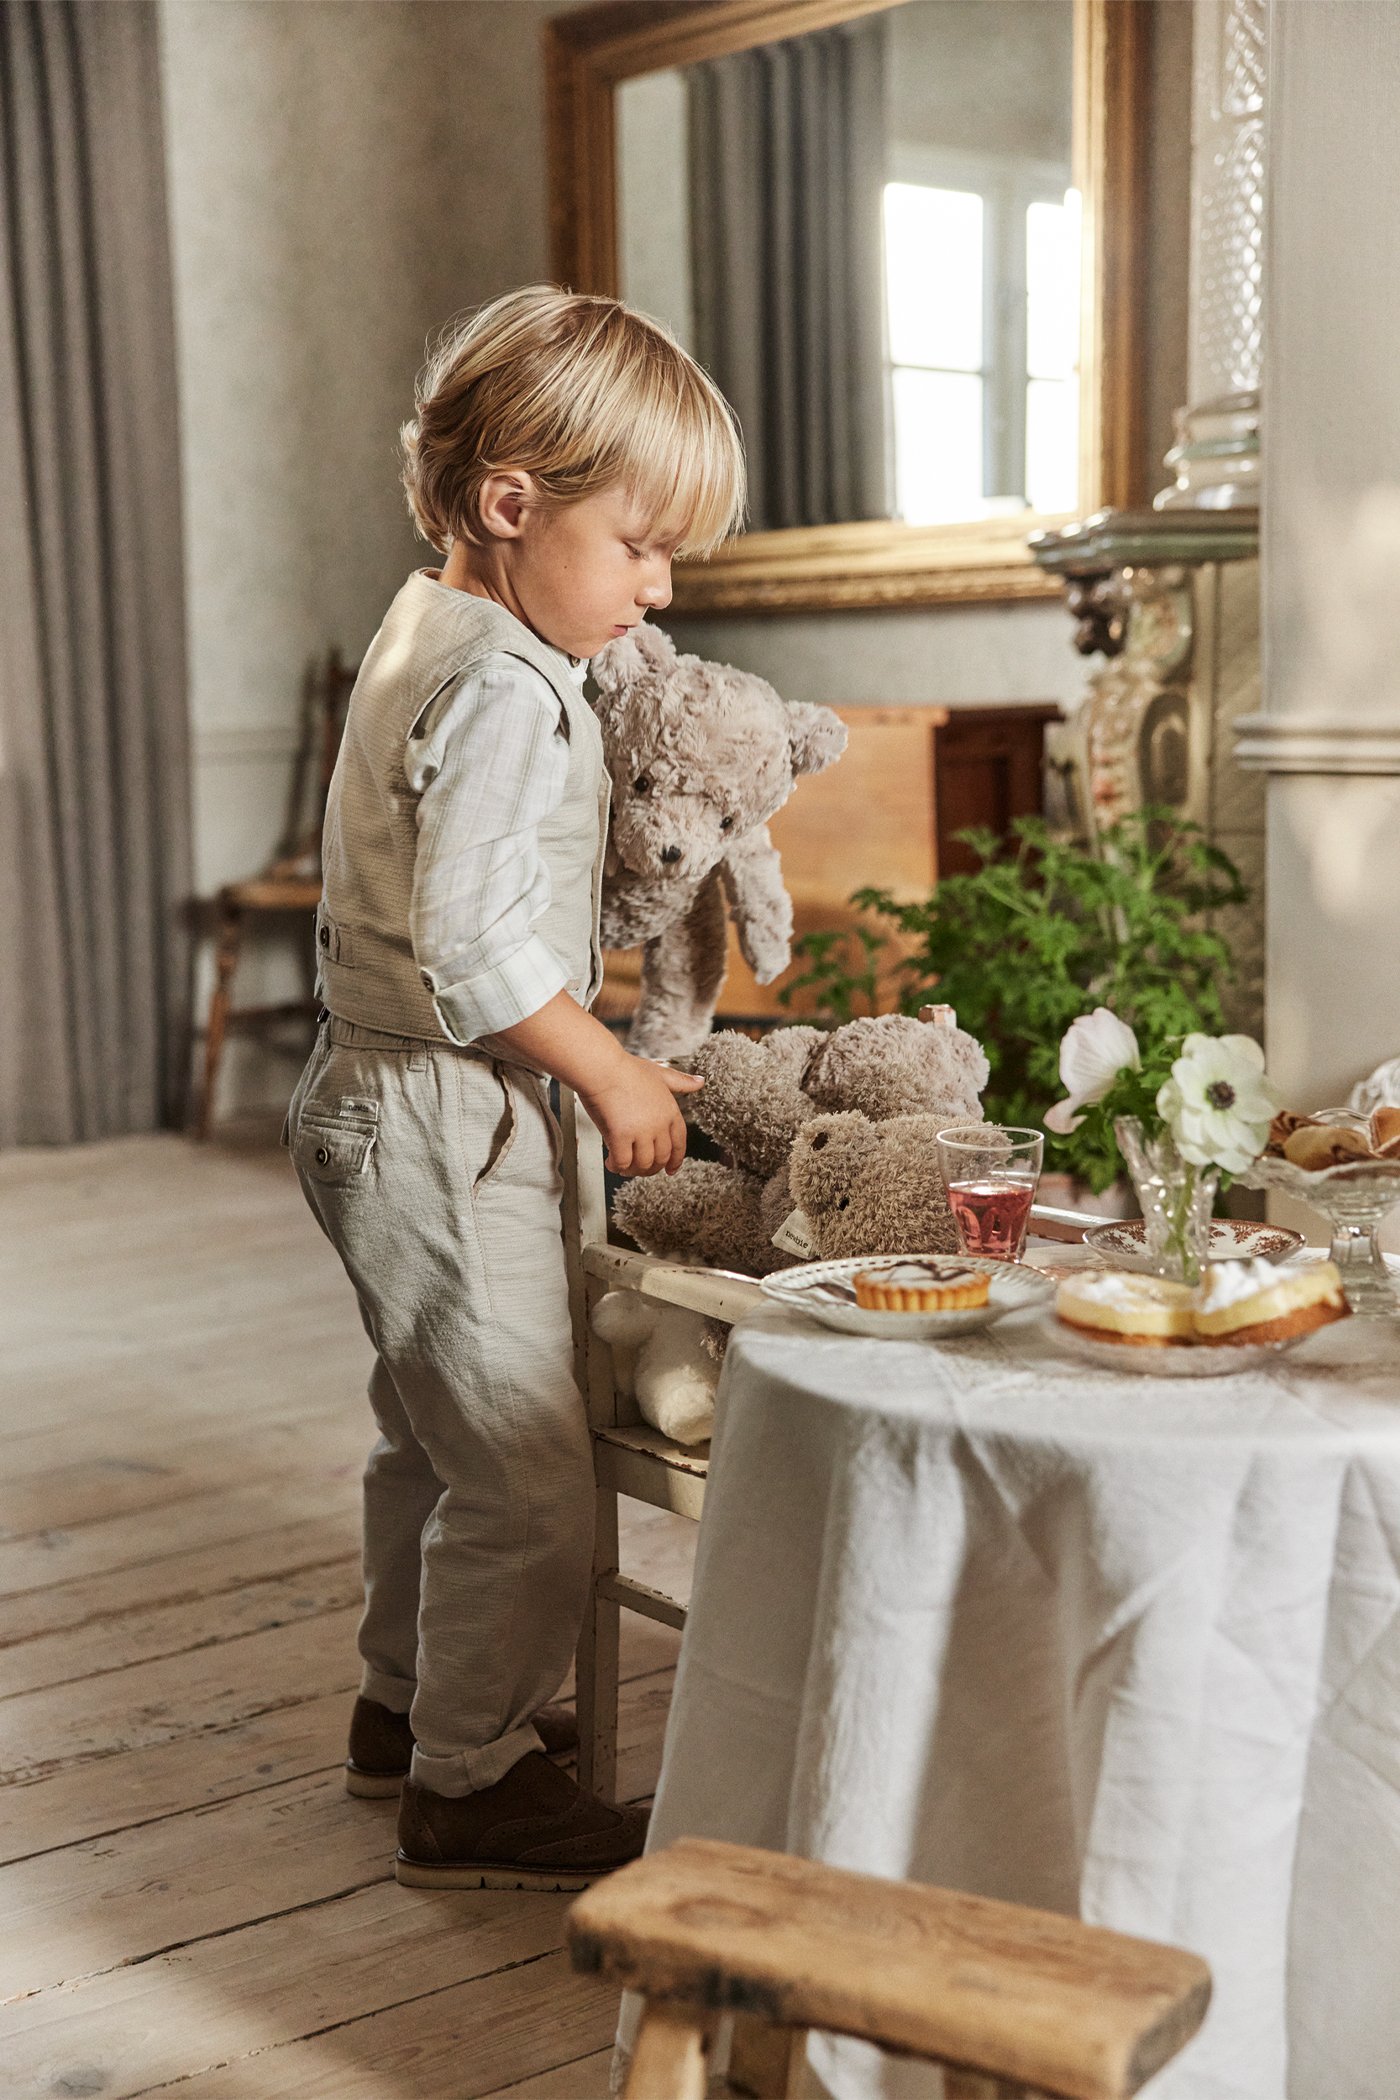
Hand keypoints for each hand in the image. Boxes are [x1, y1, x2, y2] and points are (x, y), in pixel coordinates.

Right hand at [580, 1054, 702, 1175]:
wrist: (602, 1067)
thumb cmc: (624, 1069)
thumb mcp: (659, 1073)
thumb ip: (680, 1081)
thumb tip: (700, 1081)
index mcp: (671, 1111)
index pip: (679, 1143)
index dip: (676, 1160)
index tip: (671, 1170)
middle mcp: (660, 1124)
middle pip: (662, 1158)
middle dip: (651, 1168)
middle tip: (639, 1169)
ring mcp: (641, 1131)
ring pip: (643, 1164)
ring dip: (633, 1170)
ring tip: (622, 1166)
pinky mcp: (621, 1136)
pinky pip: (623, 1162)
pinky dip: (617, 1166)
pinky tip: (610, 1162)